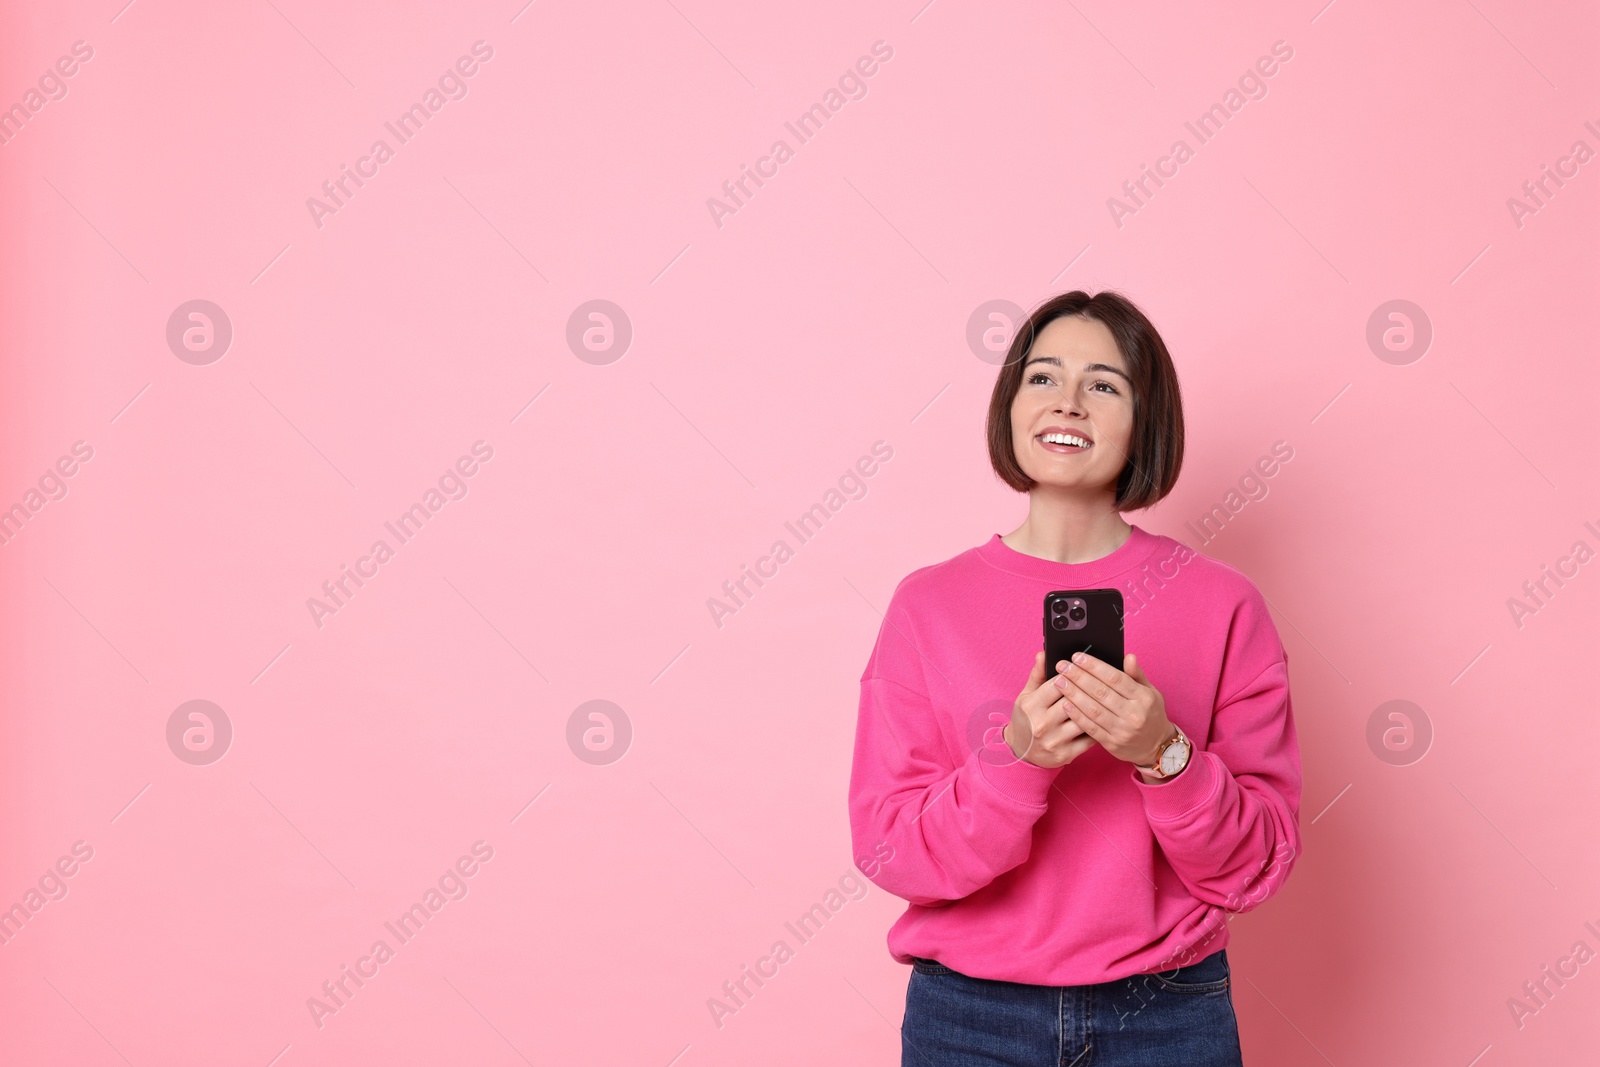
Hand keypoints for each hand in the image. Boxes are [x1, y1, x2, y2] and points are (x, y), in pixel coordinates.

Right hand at [1002, 650, 1098, 768]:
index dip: (1073, 674)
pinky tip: (1106, 718)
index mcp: (1031, 706)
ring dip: (1096, 708)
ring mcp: (1054, 741)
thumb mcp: (1026, 696)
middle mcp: (1041, 724)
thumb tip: (1044, 654)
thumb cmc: (1026, 719)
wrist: (1021, 753)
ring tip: (1108, 698)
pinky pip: (1088, 739)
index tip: (1085, 667)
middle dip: (1088, 689)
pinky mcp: (1065, 754)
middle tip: (1103, 680)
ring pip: (1083, 720)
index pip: (1057, 685)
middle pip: (1072, 701)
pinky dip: (1099, 727)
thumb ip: (1037, 675)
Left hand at [1052, 652, 1173, 770]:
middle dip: (1078, 677)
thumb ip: (1137, 675)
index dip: (1094, 666)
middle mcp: (1134, 714)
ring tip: (1059, 681)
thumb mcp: (1150, 692)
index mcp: (1143, 698)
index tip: (1078, 657)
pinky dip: (1076, 715)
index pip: (1115, 678)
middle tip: (1062, 666)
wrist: (1156, 747)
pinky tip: (1064, 703)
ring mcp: (1122, 730)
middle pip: (1101, 692)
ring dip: (1073, 694)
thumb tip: (1128, 656)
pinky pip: (1090, 728)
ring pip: (1093, 709)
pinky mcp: (1112, 743)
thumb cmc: (1150, 714)